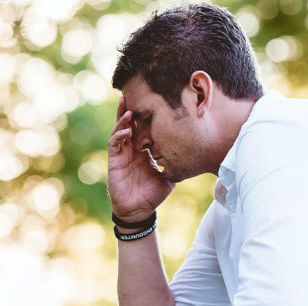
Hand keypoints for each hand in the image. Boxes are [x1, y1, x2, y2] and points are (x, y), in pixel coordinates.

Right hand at [108, 97, 174, 221]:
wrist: (139, 211)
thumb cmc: (152, 194)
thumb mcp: (169, 175)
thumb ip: (176, 164)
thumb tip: (193, 154)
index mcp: (144, 150)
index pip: (144, 128)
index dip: (147, 115)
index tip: (154, 101)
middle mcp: (132, 148)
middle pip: (130, 124)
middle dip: (131, 109)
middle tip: (135, 93)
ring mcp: (122, 154)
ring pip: (120, 130)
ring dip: (123, 118)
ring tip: (128, 107)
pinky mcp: (114, 161)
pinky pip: (115, 144)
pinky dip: (119, 135)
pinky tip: (126, 130)